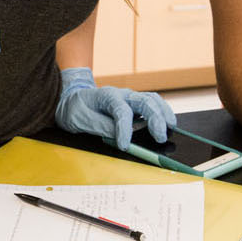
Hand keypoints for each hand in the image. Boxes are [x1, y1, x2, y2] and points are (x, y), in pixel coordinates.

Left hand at [54, 67, 176, 148]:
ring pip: (152, 100)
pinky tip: (168, 123)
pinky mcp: (133, 104)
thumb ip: (100, 126)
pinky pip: (152, 104)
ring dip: (163, 113)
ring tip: (171, 128)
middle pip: (144, 101)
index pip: (121, 111)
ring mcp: (129, 98)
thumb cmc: (74, 109)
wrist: (71, 98)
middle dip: (155, 119)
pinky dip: (162, 112)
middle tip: (161, 138)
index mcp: (106, 96)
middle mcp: (121, 94)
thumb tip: (118, 135)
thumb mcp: (80, 119)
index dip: (125, 129)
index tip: (125, 146)